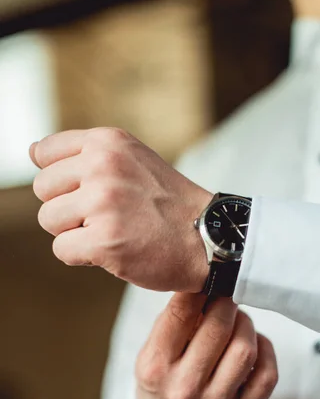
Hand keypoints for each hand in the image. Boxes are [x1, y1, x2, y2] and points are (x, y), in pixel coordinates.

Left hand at [30, 128, 211, 292]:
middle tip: (103, 216)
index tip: (86, 191)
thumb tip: (32, 151)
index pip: (44, 152)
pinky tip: (113, 250)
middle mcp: (103, 166)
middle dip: (67, 207)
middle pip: (43, 188)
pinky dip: (83, 256)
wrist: (209, 236)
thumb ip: (86, 154)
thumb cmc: (169, 203)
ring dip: (74, 232)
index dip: (61, 179)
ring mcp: (103, 203)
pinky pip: (62, 250)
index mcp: (108, 142)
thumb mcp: (133, 159)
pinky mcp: (104, 240)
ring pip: (49, 220)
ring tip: (111, 231)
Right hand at [136, 293, 277, 398]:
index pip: (182, 314)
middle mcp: (183, 390)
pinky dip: (264, 349)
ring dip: (245, 325)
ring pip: (246, 349)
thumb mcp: (153, 348)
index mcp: (155, 368)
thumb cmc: (163, 378)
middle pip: (219, 328)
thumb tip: (211, 284)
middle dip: (226, 304)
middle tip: (227, 297)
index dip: (200, 289)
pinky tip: (252, 344)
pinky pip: (267, 373)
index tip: (209, 277)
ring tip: (237, 321)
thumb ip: (177, 318)